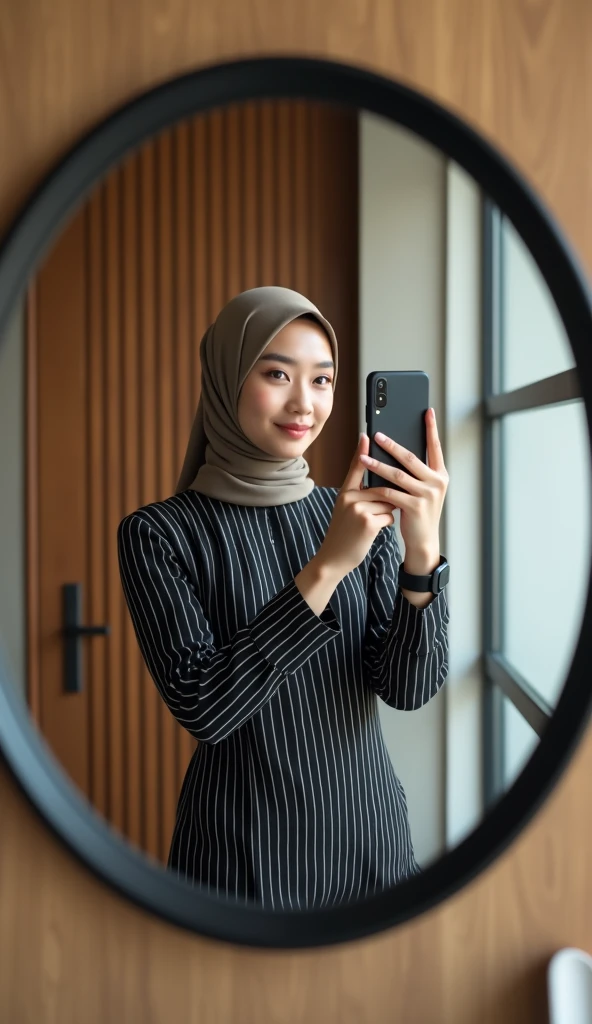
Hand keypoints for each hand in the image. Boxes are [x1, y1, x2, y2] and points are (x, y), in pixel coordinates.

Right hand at [316, 435, 403, 578]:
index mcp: (344, 493)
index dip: (362, 451)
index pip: (355, 467)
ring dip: (386, 513)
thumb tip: (383, 486)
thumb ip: (359, 496)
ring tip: (372, 524)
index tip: (367, 435)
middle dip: (386, 499)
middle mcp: (349, 497)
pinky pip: (388, 515)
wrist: (334, 558)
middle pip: (381, 487)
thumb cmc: (344, 534)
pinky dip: (386, 523)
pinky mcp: (368, 522)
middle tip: (378, 511)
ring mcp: (358, 509)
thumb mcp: (345, 510)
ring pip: (387, 502)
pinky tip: (374, 531)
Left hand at [359, 408, 448, 568]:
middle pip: (411, 458)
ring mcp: (428, 495)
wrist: (424, 541)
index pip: (435, 447)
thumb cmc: (419, 512)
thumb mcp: (422, 490)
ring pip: (398, 474)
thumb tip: (398, 449)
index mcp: (440, 474)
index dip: (431, 428)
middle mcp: (437, 482)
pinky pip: (391, 492)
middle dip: (392, 445)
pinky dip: (377, 487)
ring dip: (378, 465)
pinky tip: (365, 481)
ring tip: (363, 457)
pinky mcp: (416, 507)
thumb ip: (417, 472)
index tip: (427, 410)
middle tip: (377, 434)